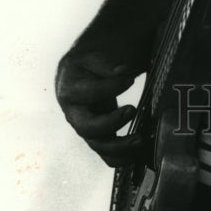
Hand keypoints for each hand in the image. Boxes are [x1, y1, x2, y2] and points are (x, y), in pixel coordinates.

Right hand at [55, 49, 143, 166]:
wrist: (91, 64)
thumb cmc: (96, 56)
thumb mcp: (98, 53)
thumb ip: (108, 62)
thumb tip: (122, 71)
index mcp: (70, 86)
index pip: (88, 92)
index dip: (110, 87)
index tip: (130, 78)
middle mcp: (73, 110)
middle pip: (86, 127)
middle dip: (110, 123)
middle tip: (132, 109)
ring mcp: (85, 124)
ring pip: (96, 144)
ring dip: (119, 146)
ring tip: (141, 139)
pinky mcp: (97, 133)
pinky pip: (104, 152)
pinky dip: (118, 157)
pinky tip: (135, 156)